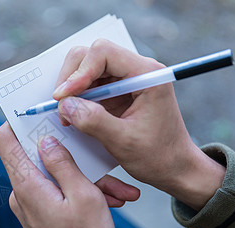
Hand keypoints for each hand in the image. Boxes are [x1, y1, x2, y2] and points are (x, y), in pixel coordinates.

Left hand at [0, 123, 138, 227]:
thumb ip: (62, 162)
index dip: (18, 121)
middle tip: (98, 154)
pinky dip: (81, 192)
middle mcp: (23, 193)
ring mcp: (31, 206)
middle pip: (36, 154)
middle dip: (70, 152)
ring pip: (55, 176)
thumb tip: (46, 139)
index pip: (4, 139)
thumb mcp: (84, 196)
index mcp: (27, 184)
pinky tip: (112, 201)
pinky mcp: (41, 216)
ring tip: (118, 190)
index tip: (42, 112)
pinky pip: (59, 193)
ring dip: (85, 177)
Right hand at [53, 39, 225, 210]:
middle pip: (92, 55)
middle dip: (71, 77)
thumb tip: (64, 105)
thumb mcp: (123, 142)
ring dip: (72, 88)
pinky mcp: (118, 92)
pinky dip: (77, 96)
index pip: (103, 53)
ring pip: (88, 67)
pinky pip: (91, 84)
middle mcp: (136, 70)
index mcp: (146, 74)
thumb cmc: (158, 156)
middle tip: (61, 104)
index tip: (63, 97)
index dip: (79, 72)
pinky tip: (73, 114)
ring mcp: (126, 80)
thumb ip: (93, 121)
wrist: (174, 167)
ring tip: (66, 113)